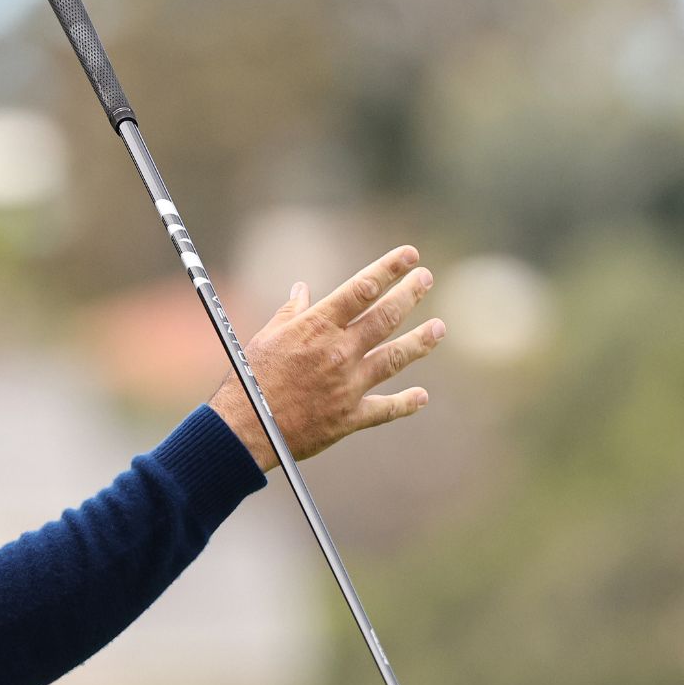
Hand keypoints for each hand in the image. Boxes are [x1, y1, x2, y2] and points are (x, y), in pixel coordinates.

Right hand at [209, 246, 444, 471]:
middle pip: (385, 317)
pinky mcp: (349, 417)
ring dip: (420, 341)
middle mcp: (339, 352)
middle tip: (426, 279)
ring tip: (439, 328)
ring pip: (395, 358)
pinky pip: (385, 409)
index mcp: (317, 327)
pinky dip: (405, 403)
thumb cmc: (250, 378)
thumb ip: (291, 312)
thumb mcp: (267, 336)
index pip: (362, 288)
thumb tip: (302, 290)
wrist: (245, 429)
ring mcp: (348, 385)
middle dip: (410, 294)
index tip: (410, 255)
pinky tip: (421, 396)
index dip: (389, 268)